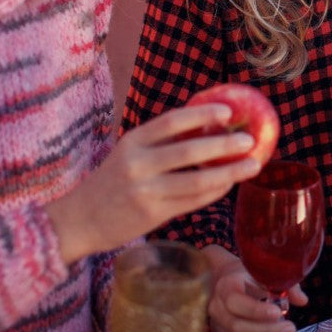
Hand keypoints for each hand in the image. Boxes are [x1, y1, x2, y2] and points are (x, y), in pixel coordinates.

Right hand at [46, 100, 262, 264]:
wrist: (80, 220)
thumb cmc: (111, 183)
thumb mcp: (127, 154)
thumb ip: (160, 144)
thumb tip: (208, 130)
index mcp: (132, 141)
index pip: (171, 121)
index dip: (201, 114)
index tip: (228, 110)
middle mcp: (137, 164)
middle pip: (189, 151)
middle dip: (224, 144)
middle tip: (249, 139)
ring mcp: (145, 191)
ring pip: (197, 181)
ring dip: (229, 172)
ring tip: (252, 165)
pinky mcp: (152, 214)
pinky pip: (193, 201)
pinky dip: (215, 191)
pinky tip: (229, 184)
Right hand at [205, 247, 307, 331]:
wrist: (229, 283)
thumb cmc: (251, 278)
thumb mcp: (266, 274)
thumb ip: (285, 285)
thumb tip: (302, 301)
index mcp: (226, 287)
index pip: (235, 302)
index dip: (256, 311)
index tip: (278, 313)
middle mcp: (216, 309)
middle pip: (236, 327)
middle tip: (290, 330)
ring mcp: (216, 328)